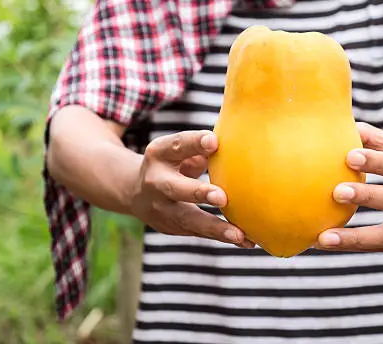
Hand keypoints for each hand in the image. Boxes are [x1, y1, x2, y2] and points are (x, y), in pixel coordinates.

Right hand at [131, 130, 253, 247]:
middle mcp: (156, 182)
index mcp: (159, 154)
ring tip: (239, 234)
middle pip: (176, 189)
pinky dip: (222, 237)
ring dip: (215, 228)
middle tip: (222, 197)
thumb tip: (236, 146)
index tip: (214, 141)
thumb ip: (202, 148)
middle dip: (198, 193)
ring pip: (188, 219)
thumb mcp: (180, 150)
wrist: (136, 191)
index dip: (194, 143)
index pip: (177, 146)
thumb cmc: (174, 163)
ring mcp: (162, 209)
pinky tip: (246, 241)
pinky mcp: (173, 227)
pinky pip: (200, 233)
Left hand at [316, 123, 382, 252]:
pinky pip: (381, 248)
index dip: (379, 161)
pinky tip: (326, 243)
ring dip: (355, 237)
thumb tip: (348, 127)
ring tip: (325, 237)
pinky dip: (353, 247)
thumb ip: (380, 142)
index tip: (350, 156)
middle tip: (337, 192)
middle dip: (368, 197)